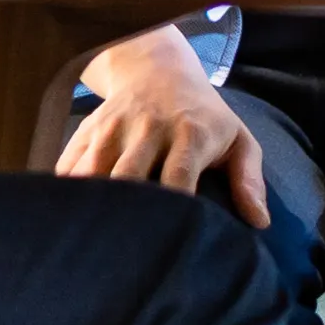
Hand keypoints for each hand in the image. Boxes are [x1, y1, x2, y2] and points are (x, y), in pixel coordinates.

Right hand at [57, 25, 269, 225]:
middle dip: (123, 214)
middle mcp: (148, 128)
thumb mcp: (238, 139)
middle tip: (123, 256)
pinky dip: (64, 195)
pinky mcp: (86, 130)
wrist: (159, 69)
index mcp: (189, 133)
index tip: (171, 241)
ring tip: (93, 246)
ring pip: (91, 172)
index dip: (173, 208)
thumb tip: (260, 223)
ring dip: (89, 208)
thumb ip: (249, 179)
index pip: (178, 176)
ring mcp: (112, 128)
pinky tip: (66, 223)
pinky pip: (67, 167)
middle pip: (127, 177)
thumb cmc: (206, 117)